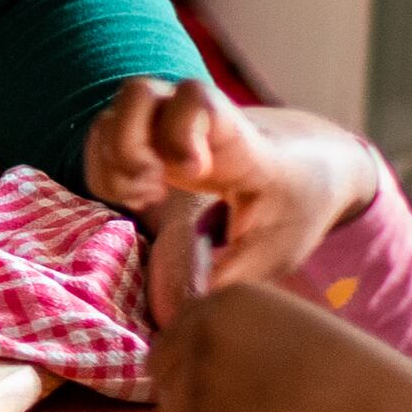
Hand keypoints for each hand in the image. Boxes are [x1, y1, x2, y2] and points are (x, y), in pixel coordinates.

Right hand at [89, 78, 383, 294]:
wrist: (307, 164)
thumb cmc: (295, 201)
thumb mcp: (279, 244)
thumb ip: (233, 276)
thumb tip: (186, 316)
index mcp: (234, 137)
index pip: (197, 99)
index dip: (181, 128)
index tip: (192, 173)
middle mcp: (191, 120)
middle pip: (137, 95)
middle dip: (128, 144)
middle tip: (151, 188)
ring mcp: (164, 125)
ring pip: (111, 118)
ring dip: (113, 161)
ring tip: (144, 197)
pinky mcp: (147, 139)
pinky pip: (103, 140)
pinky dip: (106, 170)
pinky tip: (138, 198)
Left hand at [155, 282, 411, 411]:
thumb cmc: (357, 385)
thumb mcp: (291, 334)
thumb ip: (243, 339)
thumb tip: (200, 366)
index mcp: (228, 296)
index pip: (181, 335)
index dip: (208, 372)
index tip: (252, 391)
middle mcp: (201, 324)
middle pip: (165, 372)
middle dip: (196, 400)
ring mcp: (196, 373)